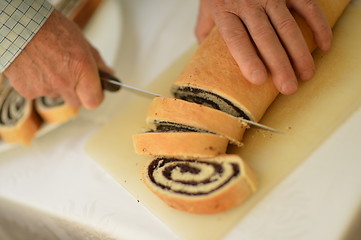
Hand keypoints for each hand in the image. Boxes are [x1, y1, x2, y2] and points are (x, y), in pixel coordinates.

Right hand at [4, 9, 111, 108]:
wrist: (16, 27)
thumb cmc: (48, 28)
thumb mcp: (80, 41)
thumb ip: (96, 62)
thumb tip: (109, 74)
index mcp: (82, 70)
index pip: (95, 101)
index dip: (94, 96)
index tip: (94, 90)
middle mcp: (65, 82)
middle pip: (76, 102)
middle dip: (76, 91)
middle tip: (70, 74)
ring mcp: (46, 89)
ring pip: (56, 95)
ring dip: (56, 85)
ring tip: (49, 64)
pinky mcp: (28, 91)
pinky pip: (38, 93)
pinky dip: (37, 83)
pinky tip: (35, 66)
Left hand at [195, 0, 331, 94]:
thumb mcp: (206, 11)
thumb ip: (206, 34)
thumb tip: (208, 63)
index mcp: (225, 11)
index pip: (236, 38)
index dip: (247, 58)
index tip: (258, 79)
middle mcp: (247, 3)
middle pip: (265, 37)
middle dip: (279, 64)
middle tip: (288, 87)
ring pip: (287, 26)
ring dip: (299, 52)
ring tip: (306, 74)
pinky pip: (307, 6)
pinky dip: (318, 25)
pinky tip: (323, 45)